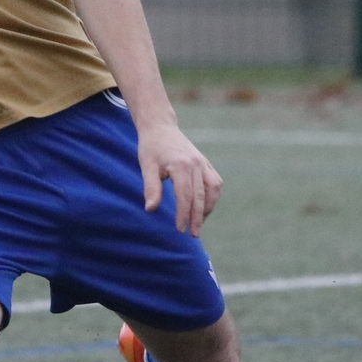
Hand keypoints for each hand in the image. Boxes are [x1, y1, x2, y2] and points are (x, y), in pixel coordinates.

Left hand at [136, 119, 222, 235]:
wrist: (160, 127)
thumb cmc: (151, 148)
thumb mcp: (146, 166)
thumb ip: (150, 188)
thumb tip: (150, 209)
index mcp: (181, 166)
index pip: (185, 196)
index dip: (183, 215)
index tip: (179, 229)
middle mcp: (196, 164)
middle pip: (200, 196)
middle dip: (197, 218)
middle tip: (193, 234)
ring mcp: (203, 163)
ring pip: (213, 189)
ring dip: (208, 208)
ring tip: (199, 222)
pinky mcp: (205, 163)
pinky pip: (215, 182)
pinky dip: (213, 196)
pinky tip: (205, 207)